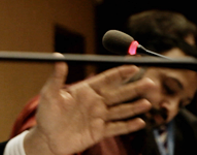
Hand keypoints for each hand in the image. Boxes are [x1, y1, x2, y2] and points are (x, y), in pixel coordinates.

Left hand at [24, 57, 154, 154]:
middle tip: (151, 83)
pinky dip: (129, 126)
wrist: (46, 139)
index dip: (121, 73)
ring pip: (121, 110)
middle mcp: (95, 102)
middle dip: (135, 88)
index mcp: (85, 90)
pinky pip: (117, 128)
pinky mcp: (99, 132)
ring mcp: (98, 117)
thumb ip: (56, 77)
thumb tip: (59, 57)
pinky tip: (140, 122)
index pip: (107, 79)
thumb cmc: (46, 114)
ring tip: (148, 102)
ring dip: (135, 107)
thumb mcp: (49, 94)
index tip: (135, 66)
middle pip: (119, 93)